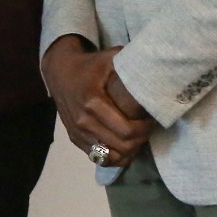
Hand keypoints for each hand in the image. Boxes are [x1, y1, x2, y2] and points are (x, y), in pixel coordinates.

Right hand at [40, 35, 154, 166]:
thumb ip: (131, 65)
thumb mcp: (110, 58)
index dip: (145, 129)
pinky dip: (114, 156)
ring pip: (110, 157)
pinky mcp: (74, 138)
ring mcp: (77, 132)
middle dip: (140, 140)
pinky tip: (123, 145)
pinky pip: (98, 158)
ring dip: (128, 151)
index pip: (126, 131)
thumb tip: (157, 68)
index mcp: (92, 102)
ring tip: (136, 138)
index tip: (151, 119)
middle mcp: (83, 121)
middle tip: (147, 128)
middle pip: (121, 146)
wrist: (59, 72)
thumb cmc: (89, 65)